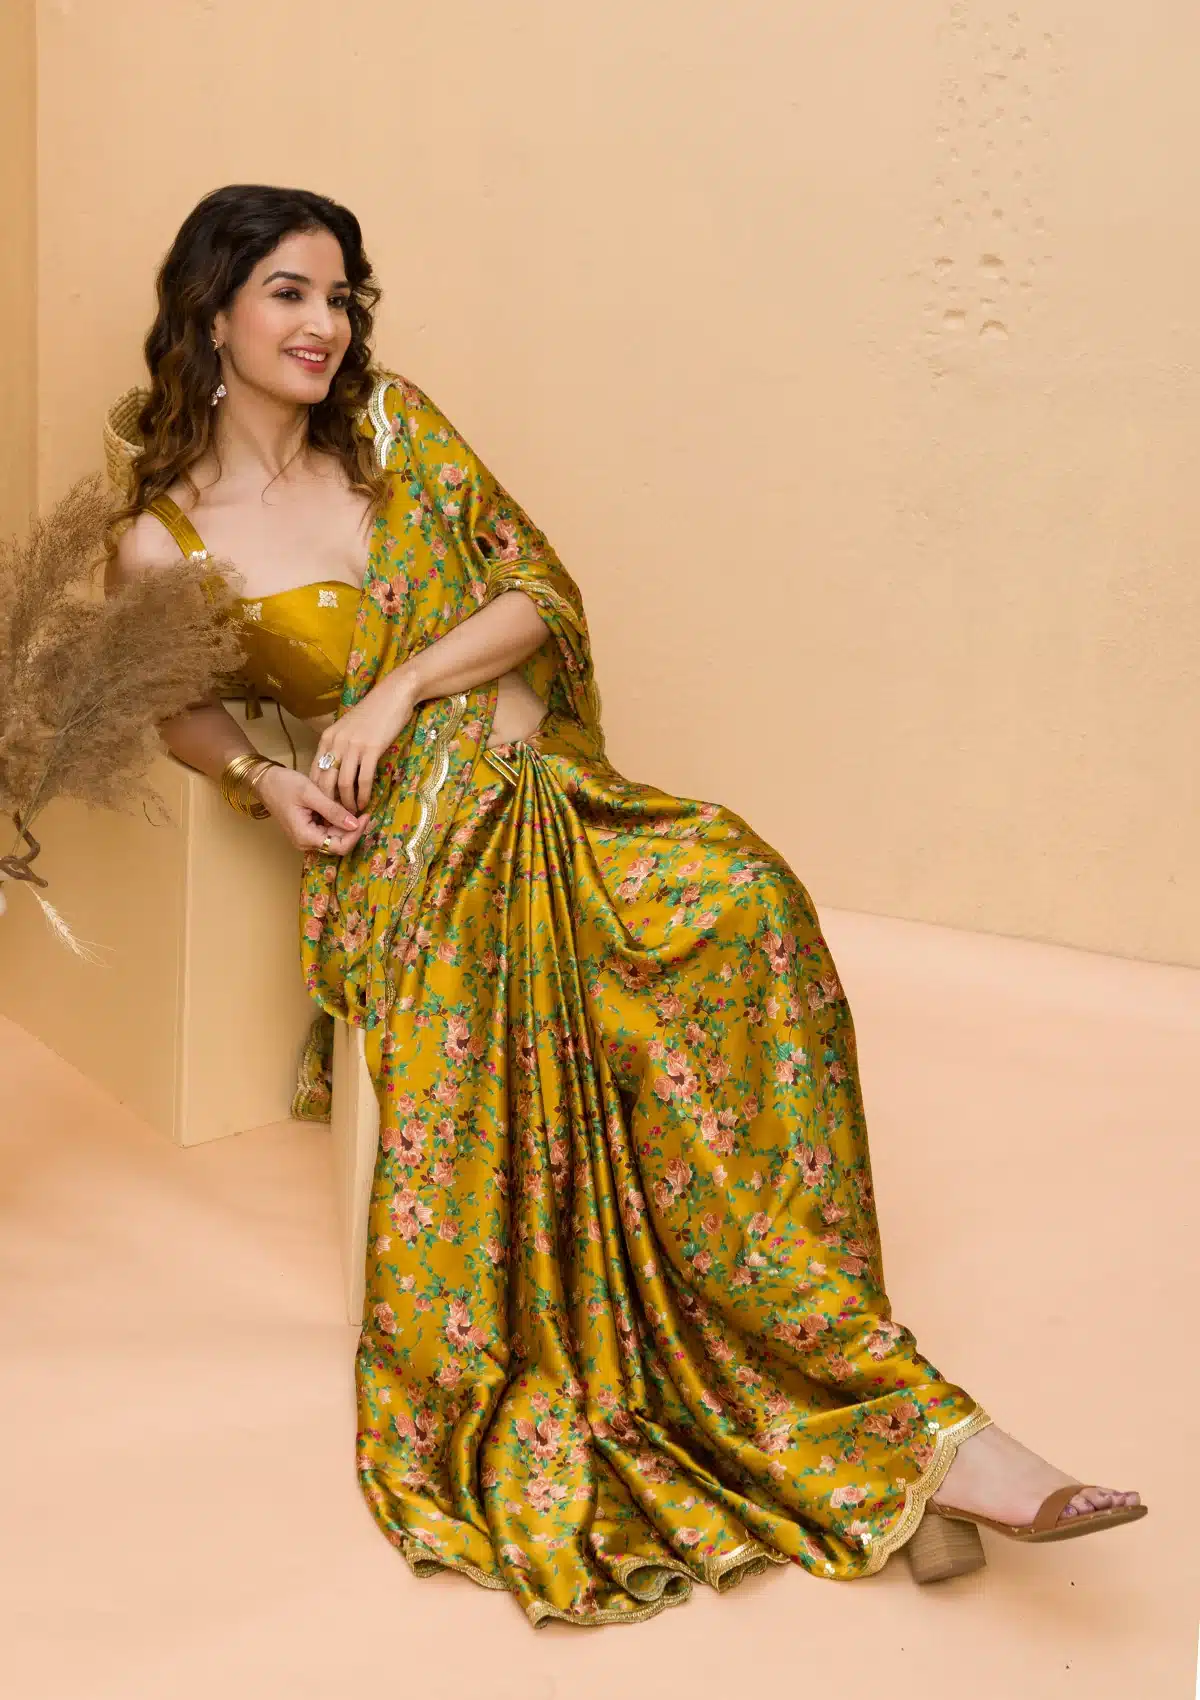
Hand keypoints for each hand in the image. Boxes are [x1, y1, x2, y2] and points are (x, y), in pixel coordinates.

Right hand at [256, 764, 368, 854]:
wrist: (265, 780)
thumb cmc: (284, 785)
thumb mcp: (311, 794)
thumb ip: (333, 810)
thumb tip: (354, 824)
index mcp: (306, 837)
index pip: (339, 846)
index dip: (356, 834)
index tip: (366, 816)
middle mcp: (306, 842)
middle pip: (338, 843)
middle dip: (353, 829)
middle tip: (365, 811)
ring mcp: (307, 837)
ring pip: (334, 837)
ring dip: (346, 825)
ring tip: (356, 808)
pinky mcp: (308, 829)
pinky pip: (328, 830)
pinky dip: (338, 821)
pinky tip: (344, 808)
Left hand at [309, 670, 417, 812]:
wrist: (393, 694)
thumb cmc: (374, 712)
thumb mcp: (348, 727)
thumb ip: (339, 745)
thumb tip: (337, 768)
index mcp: (327, 738)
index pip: (315, 771)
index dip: (318, 792)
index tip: (324, 805)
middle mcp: (335, 743)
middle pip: (325, 781)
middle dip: (329, 802)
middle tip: (336, 816)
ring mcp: (352, 746)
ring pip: (343, 783)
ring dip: (347, 802)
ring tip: (351, 813)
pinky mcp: (371, 749)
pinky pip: (363, 779)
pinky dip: (362, 795)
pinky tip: (365, 803)